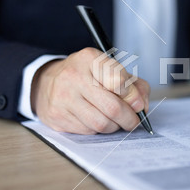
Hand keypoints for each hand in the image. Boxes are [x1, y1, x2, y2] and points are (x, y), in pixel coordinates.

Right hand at [31, 47, 149, 133]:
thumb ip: (134, 85)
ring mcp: (62, 97)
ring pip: (101, 124)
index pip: (118, 81)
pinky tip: (96, 119)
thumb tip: (142, 107)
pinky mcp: (57, 116)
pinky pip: (88, 131)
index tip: (138, 105)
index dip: (133, 96)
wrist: (47, 82)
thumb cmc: (88, 76)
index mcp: (90, 58)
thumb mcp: (111, 70)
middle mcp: (73, 76)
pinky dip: (98, 130)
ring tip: (115, 120)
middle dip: (129, 119)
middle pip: (112, 107)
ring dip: (114, 126)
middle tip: (134, 121)